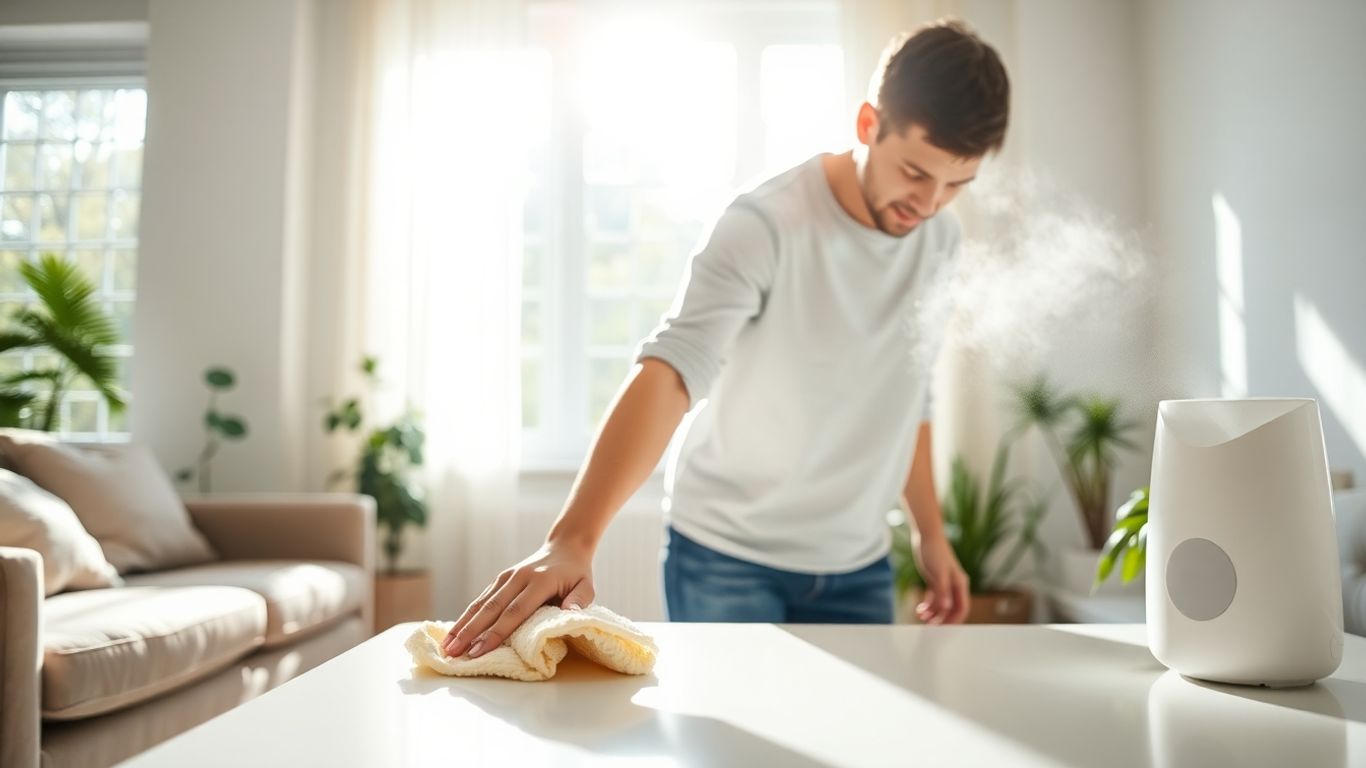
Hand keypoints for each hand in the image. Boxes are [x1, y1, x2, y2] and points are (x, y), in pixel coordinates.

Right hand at [441, 541, 594, 657]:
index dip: (496, 633)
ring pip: (481, 603)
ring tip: (446, 646)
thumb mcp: (587, 586)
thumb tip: (568, 613)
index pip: (515, 611)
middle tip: (453, 653)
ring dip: (462, 625)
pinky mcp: (500, 579)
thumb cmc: (577, 573)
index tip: (479, 651)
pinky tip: (454, 631)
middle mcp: (518, 577)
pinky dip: (466, 616)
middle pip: (491, 608)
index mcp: (539, 581)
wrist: (565, 546)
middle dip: (470, 633)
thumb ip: (579, 599)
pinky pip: (481, 599)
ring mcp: (506, 577)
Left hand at [913, 533, 969, 623]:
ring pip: (943, 604)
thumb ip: (942, 592)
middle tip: (929, 627)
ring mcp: (945, 583)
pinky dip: (929, 605)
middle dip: (942, 619)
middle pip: (952, 609)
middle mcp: (955, 585)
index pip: (962, 608)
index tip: (942, 629)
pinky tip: (920, 609)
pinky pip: (935, 597)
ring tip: (921, 617)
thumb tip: (947, 608)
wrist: (927, 535)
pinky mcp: (936, 579)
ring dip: (933, 613)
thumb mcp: (938, 574)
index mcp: (960, 584)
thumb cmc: (934, 552)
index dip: (953, 620)